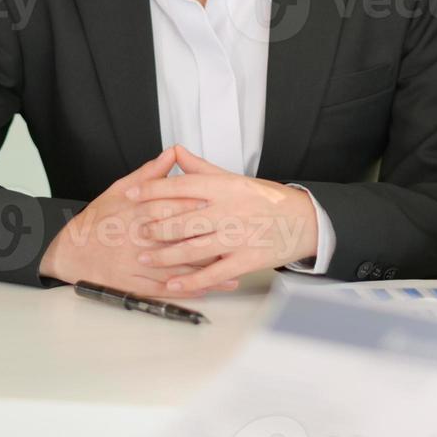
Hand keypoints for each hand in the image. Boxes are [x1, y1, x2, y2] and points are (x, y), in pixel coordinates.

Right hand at [37, 148, 236, 296]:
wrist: (72, 251)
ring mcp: (139, 262)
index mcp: (139, 211)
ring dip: (208, 269)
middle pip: (182, 237)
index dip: (202, 206)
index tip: (226, 204)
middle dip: (212, 238)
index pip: (175, 206)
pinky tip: (208, 288)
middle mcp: (141, 237)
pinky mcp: (136, 283)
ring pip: (179, 266)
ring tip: (234, 270)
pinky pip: (166, 287)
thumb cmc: (97, 220)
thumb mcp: (119, 189)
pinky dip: (188, 288)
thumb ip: (149, 173)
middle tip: (240, 238)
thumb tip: (172, 153)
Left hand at [125, 147, 319, 295]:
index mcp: (224, 187)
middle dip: (153, 227)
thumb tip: (174, 152)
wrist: (305, 220)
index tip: (131, 195)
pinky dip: (190, 281)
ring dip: (165, 255)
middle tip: (134, 231)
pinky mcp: (246, 261)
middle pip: (182, 219)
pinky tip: (172, 284)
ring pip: (193, 248)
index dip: (152, 190)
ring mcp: (237, 237)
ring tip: (144, 257)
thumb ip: (201, 168)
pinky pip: (213, 274)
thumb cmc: (267, 199)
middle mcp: (229, 211)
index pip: (181, 185)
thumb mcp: (234, 178)